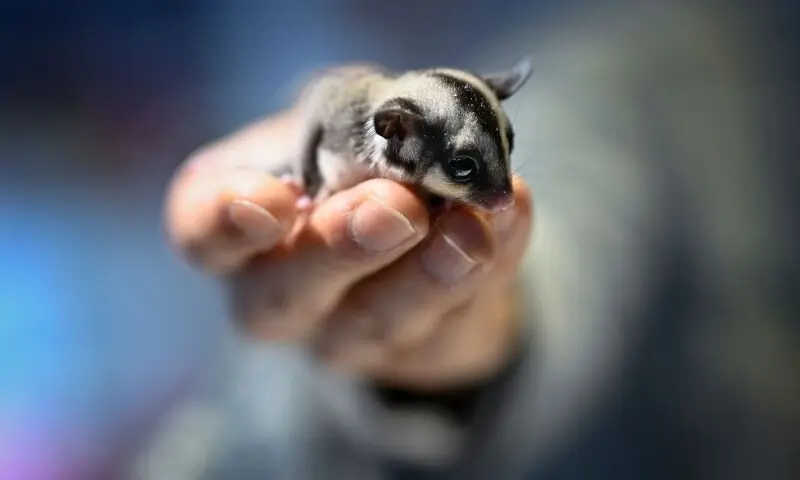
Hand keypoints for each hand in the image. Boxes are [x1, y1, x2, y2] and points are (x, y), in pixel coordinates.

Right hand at [165, 109, 533, 390]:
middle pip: (283, 296)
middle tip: (390, 210)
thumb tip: (414, 138)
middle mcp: (281, 292)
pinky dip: (492, 262)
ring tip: (467, 228)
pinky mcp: (422, 348)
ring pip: (374, 322)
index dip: (226, 223)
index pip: (203, 235)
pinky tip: (510, 216)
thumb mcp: (346, 124)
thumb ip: (363, 127)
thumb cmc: (359, 161)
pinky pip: (456, 317)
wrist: (419, 224)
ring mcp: (348, 334)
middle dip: (339, 250)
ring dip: (425, 274)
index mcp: (241, 228)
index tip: (270, 200)